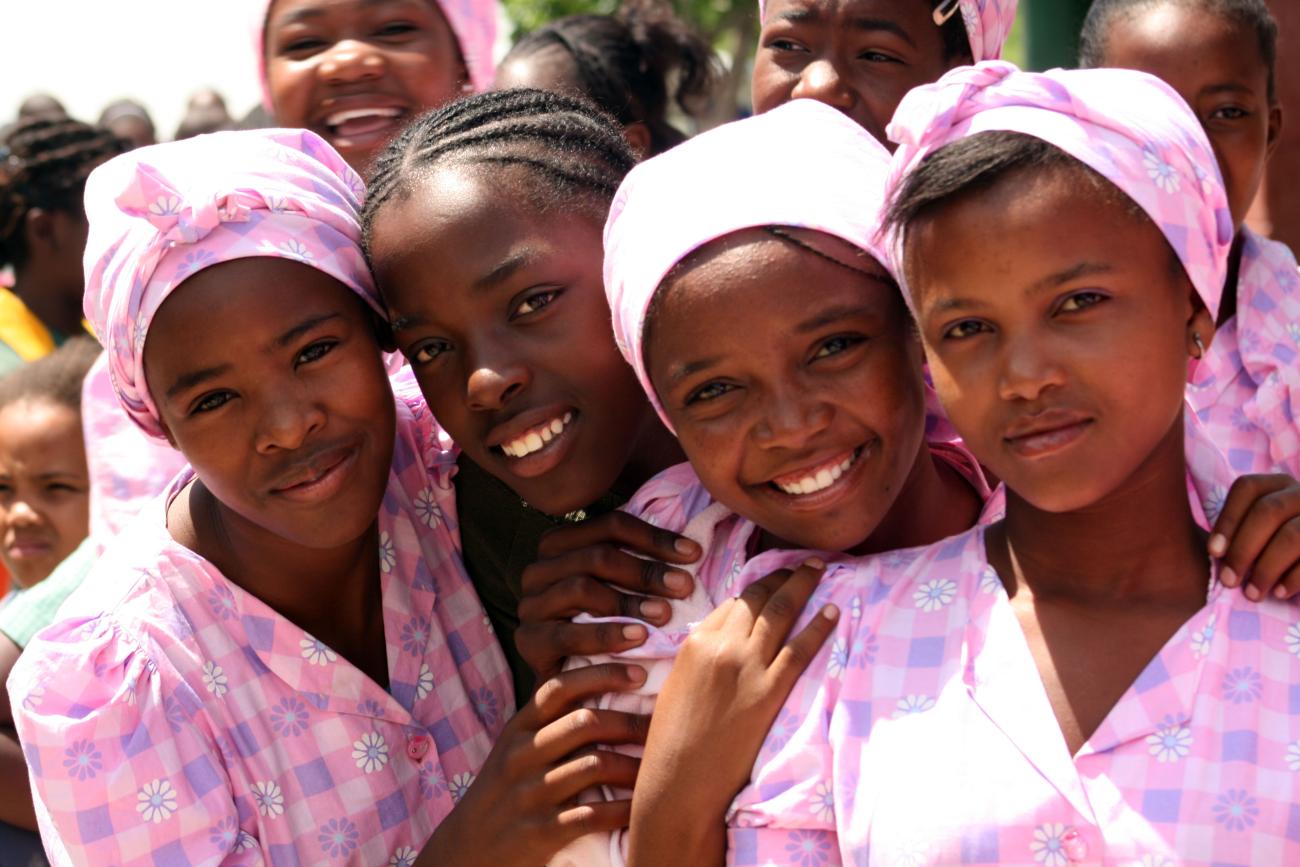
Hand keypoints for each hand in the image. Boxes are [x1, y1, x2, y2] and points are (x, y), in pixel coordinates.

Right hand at [418, 663, 650, 866]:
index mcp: (517, 729)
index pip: (559, 687)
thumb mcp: (515, 750)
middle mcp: (521, 756)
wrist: (467, 853)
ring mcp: (529, 794)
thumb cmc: (504, 794)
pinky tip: (641, 808)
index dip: (602, 673)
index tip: (639, 672)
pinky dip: (623, 810)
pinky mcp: (539, 832)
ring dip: (634, 766)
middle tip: (660, 725)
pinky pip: (591, 815)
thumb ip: (550, 722)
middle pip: (585, 722)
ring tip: (656, 768)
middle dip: (631, 722)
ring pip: (594, 765)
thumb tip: (607, 687)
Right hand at [517, 512, 702, 679]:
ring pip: (580, 587)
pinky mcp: (528, 641)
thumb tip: (693, 548)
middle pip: (597, 555)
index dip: (655, 537)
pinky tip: (638, 641)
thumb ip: (641, 564)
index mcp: (560, 544)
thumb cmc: (608, 630)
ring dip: (628, 601)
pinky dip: (606, 636)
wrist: (574, 687)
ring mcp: (529, 604)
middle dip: (646, 570)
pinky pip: (567, 634)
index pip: (611, 526)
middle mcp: (538, 569)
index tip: (694, 554)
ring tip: (664, 616)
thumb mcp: (622, 590)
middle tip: (684, 588)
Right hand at [626, 560, 837, 866]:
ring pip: (780, 613)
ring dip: (803, 586)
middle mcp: (721, 646)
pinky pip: (800, 650)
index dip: (757, 586)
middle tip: (803, 562)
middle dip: (783, 575)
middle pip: (758, 599)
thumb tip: (722, 649)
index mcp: (695, 642)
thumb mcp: (677, 687)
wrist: (679, 783)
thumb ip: (700, 660)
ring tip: (820, 569)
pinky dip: (818, 627)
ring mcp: (747, 667)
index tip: (773, 577)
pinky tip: (832, 612)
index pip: (733, 603)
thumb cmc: (671, 744)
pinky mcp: (769, 692)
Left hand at [1210, 473, 1299, 599]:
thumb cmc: (1276, 543)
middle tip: (1228, 580)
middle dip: (1243, 549)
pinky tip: (1278, 593)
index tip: (1213, 553)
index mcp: (1277, 484)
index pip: (1247, 488)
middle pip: (1268, 511)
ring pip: (1292, 535)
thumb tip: (1214, 552)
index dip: (1228, 520)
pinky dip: (1293, 578)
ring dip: (1266, 569)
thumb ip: (1240, 530)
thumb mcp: (1259, 527)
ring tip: (1252, 593)